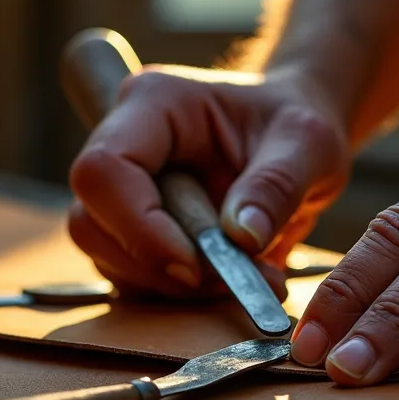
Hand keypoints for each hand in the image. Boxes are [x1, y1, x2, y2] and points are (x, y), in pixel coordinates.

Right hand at [67, 65, 349, 297]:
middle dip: (158, 266)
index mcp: (153, 104)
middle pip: (91, 221)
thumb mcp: (307, 144)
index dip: (137, 227)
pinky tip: (235, 283)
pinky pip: (132, 276)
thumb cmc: (298, 126)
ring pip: (106, 256)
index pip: (104, 170)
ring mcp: (122, 191)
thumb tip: (242, 238)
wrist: (296, 144)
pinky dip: (179, 295)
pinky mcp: (133, 231)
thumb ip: (277, 184)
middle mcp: (123, 143)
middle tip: (234, 280)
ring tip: (251, 278)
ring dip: (172, 287)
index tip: (194, 265)